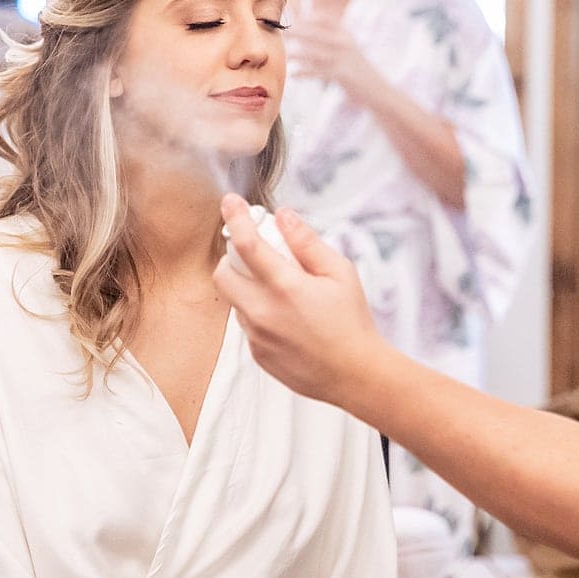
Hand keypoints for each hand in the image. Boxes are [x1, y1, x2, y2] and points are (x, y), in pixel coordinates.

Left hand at [214, 193, 385, 404]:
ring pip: (235, 300)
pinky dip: (260, 313)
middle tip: (258, 256)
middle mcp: (263, 312)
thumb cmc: (352, 321)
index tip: (230, 202)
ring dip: (248, 288)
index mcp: (285, 287)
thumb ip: (307, 242)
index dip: (235, 218)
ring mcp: (257, 336)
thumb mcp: (340, 273)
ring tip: (286, 294)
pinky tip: (290, 320)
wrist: (355, 375)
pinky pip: (248, 324)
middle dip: (233, 258)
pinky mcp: (257, 354)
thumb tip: (284, 216)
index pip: (247, 244)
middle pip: (223, 273)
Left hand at [286, 14, 382, 100]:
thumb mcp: (349, 53)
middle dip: (297, 32)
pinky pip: (318, 72)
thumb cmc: (359, 72)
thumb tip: (308, 39)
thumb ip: (332, 43)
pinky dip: (305, 73)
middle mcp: (345, 43)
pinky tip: (294, 75)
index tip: (292, 19)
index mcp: (346, 36)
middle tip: (281, 32)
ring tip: (286, 55)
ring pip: (315, 53)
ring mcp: (344, 58)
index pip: (325, 19)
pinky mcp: (342, 74)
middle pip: (316, 34)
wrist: (378, 91)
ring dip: (298, 54)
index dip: (308, 18)